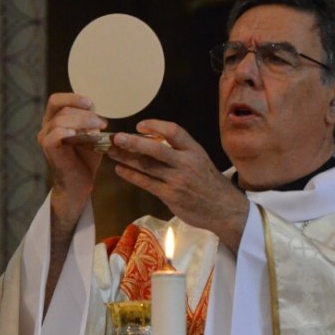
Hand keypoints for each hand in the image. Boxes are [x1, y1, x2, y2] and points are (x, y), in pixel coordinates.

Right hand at [38, 93, 105, 228]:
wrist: (80, 183)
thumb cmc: (85, 158)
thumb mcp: (91, 134)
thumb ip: (91, 121)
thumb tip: (97, 110)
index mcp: (54, 120)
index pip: (56, 100)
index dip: (73, 97)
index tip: (91, 104)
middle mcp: (46, 126)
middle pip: (62, 108)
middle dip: (84, 113)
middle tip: (101, 123)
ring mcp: (45, 137)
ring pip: (61, 120)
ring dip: (82, 122)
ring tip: (97, 130)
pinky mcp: (48, 148)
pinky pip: (55, 134)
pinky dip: (67, 131)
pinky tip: (78, 135)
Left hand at [108, 119, 249, 251]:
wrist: (223, 208)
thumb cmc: (208, 182)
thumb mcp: (199, 160)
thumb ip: (179, 151)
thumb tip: (149, 140)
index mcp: (194, 150)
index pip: (174, 131)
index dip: (155, 126)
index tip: (139, 125)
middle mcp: (186, 163)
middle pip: (156, 149)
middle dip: (133, 142)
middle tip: (116, 137)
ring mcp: (177, 180)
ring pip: (147, 166)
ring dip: (126, 158)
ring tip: (111, 151)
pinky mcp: (170, 196)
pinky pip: (146, 183)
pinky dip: (131, 175)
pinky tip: (119, 169)